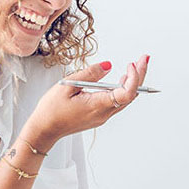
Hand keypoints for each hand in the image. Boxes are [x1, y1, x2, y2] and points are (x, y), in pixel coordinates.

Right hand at [24, 54, 149, 149]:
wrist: (45, 129)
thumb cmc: (52, 110)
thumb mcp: (68, 86)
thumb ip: (90, 74)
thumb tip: (108, 66)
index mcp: (97, 105)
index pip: (127, 93)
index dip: (134, 78)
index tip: (131, 63)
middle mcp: (104, 113)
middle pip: (131, 95)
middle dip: (139, 76)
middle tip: (143, 58)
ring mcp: (103, 116)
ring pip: (126, 99)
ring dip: (133, 82)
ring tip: (134, 66)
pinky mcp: (99, 115)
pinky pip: (117, 102)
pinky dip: (123, 89)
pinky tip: (121, 80)